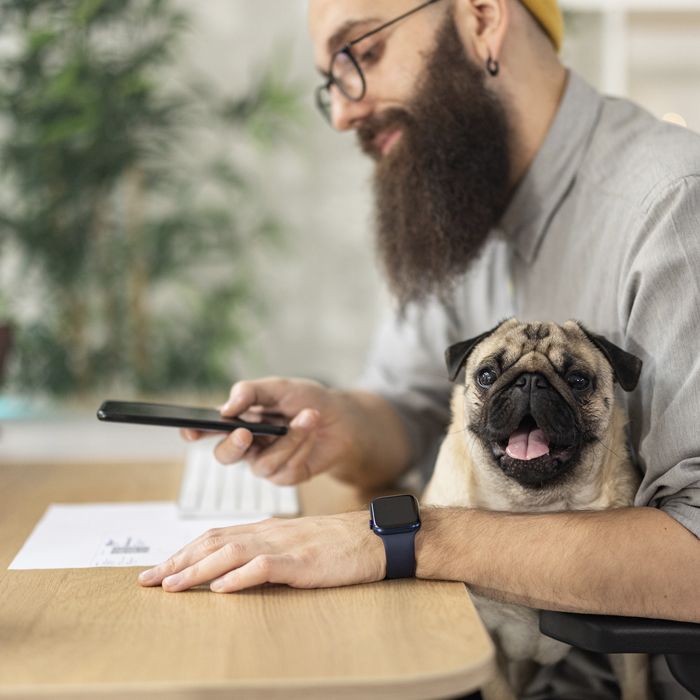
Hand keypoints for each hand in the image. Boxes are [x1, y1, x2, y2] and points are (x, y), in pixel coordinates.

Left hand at [137, 511, 384, 592]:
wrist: (375, 538)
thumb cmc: (339, 546)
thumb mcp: (297, 546)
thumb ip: (267, 554)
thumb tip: (232, 574)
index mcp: (267, 530)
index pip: (216, 537)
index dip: (184, 552)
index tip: (160, 570)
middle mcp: (270, 533)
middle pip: (214, 542)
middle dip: (178, 561)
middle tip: (147, 580)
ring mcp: (286, 545)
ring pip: (231, 552)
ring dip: (198, 570)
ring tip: (172, 586)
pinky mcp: (303, 562)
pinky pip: (265, 567)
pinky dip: (240, 576)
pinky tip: (221, 588)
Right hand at [182, 378, 364, 484]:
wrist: (341, 419)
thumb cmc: (306, 400)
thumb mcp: (278, 387)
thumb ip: (250, 392)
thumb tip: (227, 407)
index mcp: (238, 421)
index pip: (209, 429)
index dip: (195, 432)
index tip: (190, 431)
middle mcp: (247, 445)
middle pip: (225, 456)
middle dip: (234, 446)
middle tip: (246, 432)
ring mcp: (264, 463)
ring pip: (263, 463)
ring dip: (289, 438)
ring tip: (309, 416)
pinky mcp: (285, 476)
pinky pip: (286, 468)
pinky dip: (302, 445)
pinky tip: (312, 430)